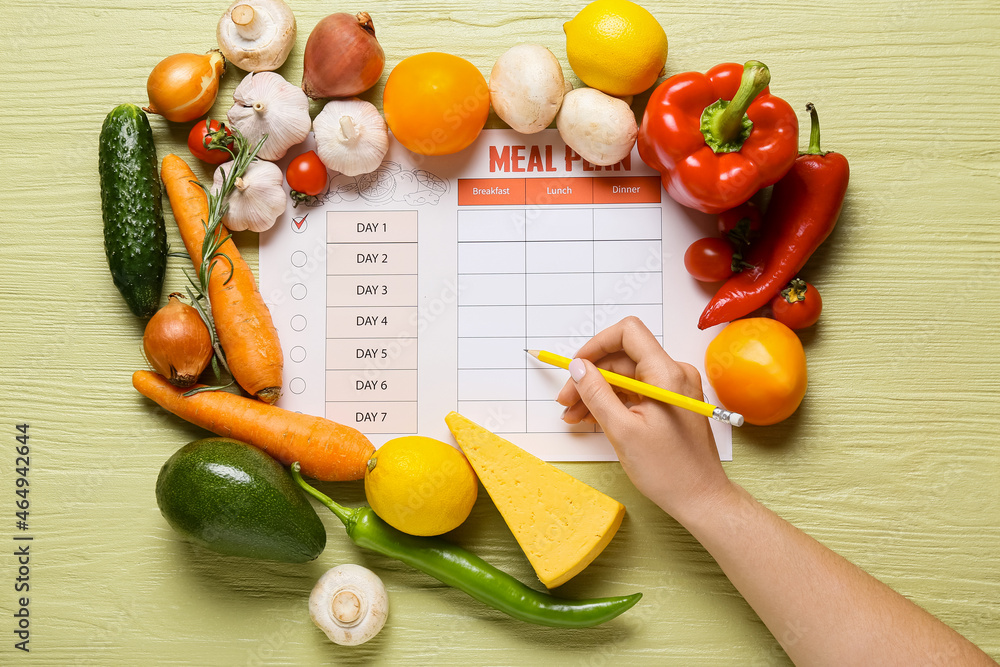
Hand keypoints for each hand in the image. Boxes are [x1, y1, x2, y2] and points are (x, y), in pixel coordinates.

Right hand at [556, 317, 731, 521]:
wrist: (701, 498)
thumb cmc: (669, 470)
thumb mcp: (622, 431)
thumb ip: (596, 393)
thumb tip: (578, 367)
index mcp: (667, 374)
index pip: (628, 333)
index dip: (596, 345)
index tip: (576, 367)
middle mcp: (674, 374)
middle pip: (622, 358)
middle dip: (590, 377)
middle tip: (566, 402)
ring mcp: (674, 389)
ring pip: (626, 377)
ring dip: (597, 392)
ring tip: (574, 416)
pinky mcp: (671, 403)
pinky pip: (636, 392)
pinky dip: (613, 402)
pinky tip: (592, 419)